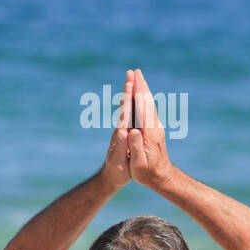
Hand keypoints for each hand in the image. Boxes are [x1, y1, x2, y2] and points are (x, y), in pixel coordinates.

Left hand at [101, 69, 134, 190]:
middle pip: (126, 105)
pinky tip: (137, 95)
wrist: (112, 176)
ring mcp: (124, 128)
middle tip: (131, 72)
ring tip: (132, 78)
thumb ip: (121, 147)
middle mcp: (121, 128)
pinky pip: (133, 112)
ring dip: (130, 92)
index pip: (125, 113)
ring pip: (129, 107)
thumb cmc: (117, 172)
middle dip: (129, 88)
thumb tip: (123, 132)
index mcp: (121, 134)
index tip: (130, 84)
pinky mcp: (127, 131)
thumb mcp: (119, 162)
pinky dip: (135, 102)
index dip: (128, 99)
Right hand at [128, 68, 173, 188]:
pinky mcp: (155, 129)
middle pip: (146, 101)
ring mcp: (156, 127)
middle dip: (141, 85)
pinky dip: (144, 98)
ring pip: (149, 103)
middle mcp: (154, 127)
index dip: (137, 93)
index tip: (132, 80)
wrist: (162, 178)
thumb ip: (135, 147)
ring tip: (138, 77)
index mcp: (148, 133)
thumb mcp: (139, 164)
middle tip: (134, 70)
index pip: (141, 108)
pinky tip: (142, 94)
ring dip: (143, 90)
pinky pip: (148, 109)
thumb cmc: (147, 173)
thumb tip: (132, 131)